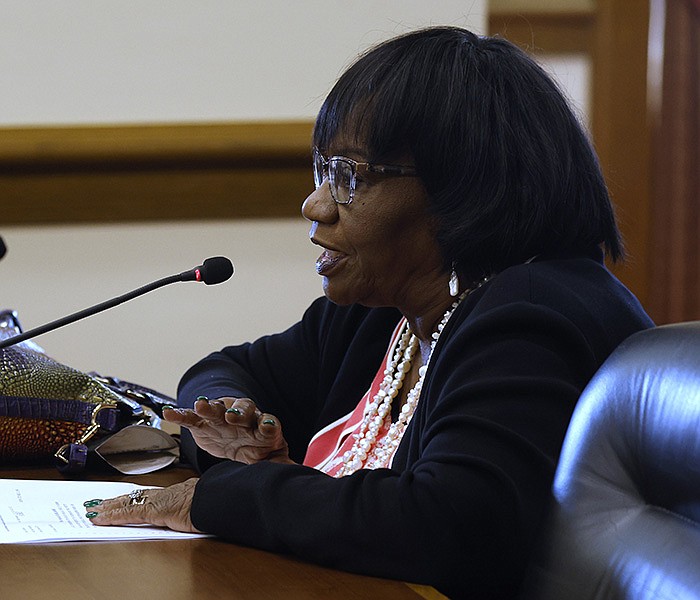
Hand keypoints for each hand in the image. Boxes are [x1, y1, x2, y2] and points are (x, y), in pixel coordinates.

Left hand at [84, 478, 199, 532]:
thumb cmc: (210, 502)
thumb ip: (188, 506)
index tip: (117, 500)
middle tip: (95, 503)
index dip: (129, 498)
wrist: (214, 499)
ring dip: (107, 507)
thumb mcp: (197, 504)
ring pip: (125, 503)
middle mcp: (160, 494)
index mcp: (171, 493)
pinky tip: (100, 518)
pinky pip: (128, 513)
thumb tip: (190, 509)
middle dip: (112, 501)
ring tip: (92, 510)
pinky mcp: (152, 510)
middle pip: (131, 496)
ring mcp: (155, 501)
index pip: (144, 495)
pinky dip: (112, 516)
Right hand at [163, 397, 293, 464]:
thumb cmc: (258, 448)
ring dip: (210, 407)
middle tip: (232, 415)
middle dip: (238, 413)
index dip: (267, 424)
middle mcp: (245, 419)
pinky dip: (182, 414)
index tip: (266, 425)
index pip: (269, 424)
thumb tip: (300, 476)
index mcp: (264, 429)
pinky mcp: (204, 423)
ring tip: (202, 405)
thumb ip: (282, 465)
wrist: (241, 440)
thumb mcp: (271, 459)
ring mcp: (223, 418)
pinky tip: (170, 414)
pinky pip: (192, 417)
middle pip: (243, 411)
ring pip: (217, 409)